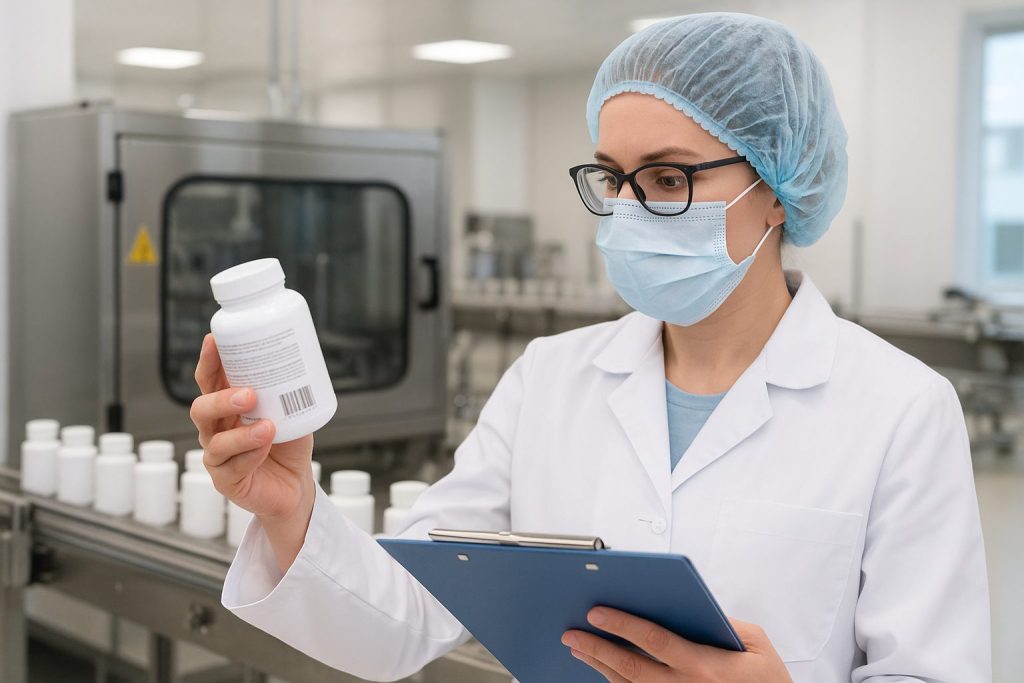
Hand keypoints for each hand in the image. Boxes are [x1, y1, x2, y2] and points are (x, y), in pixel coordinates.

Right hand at [190, 334, 315, 569]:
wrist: (297, 485)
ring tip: (267, 426)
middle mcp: (216, 429)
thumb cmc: (289, 444)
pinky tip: (266, 447)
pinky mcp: (226, 480)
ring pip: (215, 441)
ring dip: (241, 433)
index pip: (210, 380)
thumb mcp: (292, 411)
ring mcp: (218, 456)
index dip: (209, 361)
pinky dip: (251, 455)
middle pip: (201, 409)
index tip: (214, 341)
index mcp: (227, 406)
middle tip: (249, 395)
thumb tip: (300, 360)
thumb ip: (288, 391)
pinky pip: (231, 467)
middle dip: (222, 399)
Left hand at [562, 607, 791, 681]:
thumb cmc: (767, 680)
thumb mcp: (757, 643)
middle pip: (631, 667)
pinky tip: (601, 669)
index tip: (597, 612)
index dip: (623, 625)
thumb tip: (686, 604)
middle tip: (572, 631)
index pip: (655, 641)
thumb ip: (723, 622)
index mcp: (707, 666)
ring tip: (577, 646)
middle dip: (597, 647)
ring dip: (599, 665)